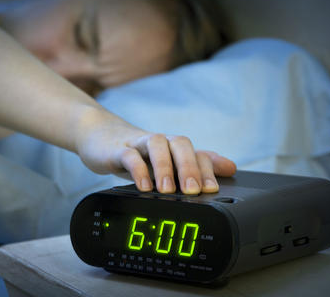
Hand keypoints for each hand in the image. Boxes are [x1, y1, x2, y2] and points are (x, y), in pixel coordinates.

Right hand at [75, 115, 235, 193]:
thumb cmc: (135, 153)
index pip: (197, 152)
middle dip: (190, 167)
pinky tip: (143, 187)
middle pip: (180, 144)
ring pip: (157, 145)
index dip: (207, 169)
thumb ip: (196, 164)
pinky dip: (137, 170)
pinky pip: (129, 155)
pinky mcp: (117, 150)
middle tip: (194, 191)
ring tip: (167, 190)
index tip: (212, 189)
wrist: (99, 137)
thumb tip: (230, 167)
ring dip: (165, 167)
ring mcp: (138, 143)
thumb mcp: (166, 161)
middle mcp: (159, 143)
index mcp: (173, 148)